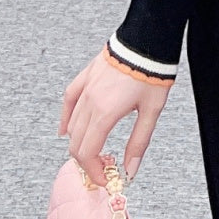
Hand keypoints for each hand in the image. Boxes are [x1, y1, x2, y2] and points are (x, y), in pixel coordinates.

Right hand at [59, 47, 172, 187]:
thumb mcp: (151, 112)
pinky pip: (69, 99)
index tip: (105, 179)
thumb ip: (139, 143)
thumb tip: (130, 170)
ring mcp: (86, 87)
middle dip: (87, 162)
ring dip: (79, 143)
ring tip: (93, 153)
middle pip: (76, 142)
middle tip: (102, 169)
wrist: (148, 39)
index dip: (93, 172)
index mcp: (105, 112)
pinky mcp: (87, 76)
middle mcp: (90, 101)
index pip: (87, 153)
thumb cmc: (153, 73)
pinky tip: (65, 129)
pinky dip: (66, 118)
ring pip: (72, 124)